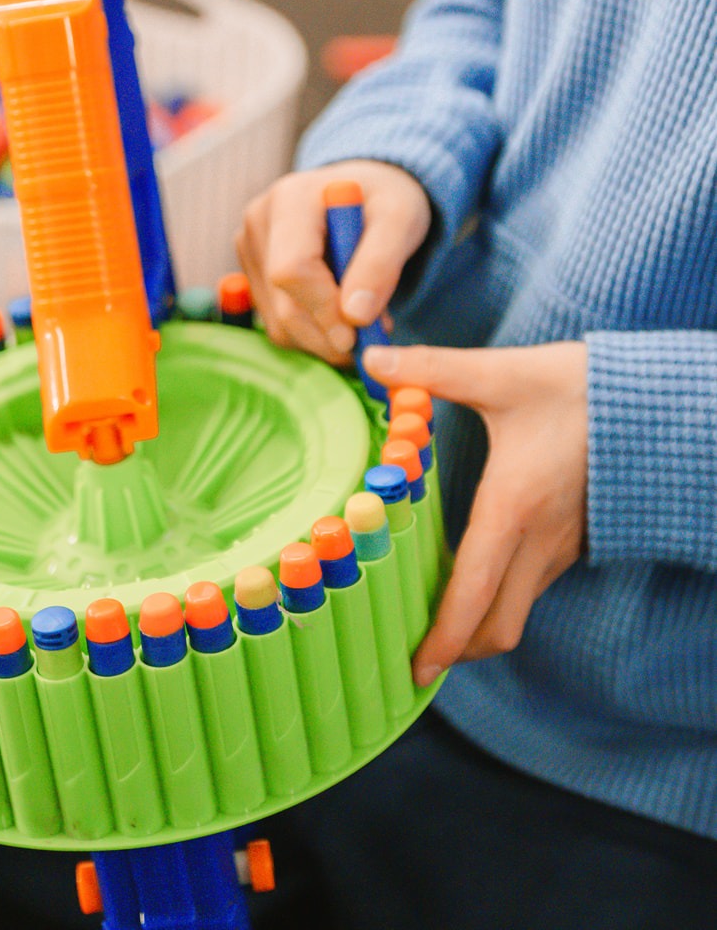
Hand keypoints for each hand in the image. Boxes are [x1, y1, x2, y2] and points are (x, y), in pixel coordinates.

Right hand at [235, 161, 431, 363]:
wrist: (362, 195)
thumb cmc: (384, 201)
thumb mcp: (400, 219)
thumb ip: (380, 263)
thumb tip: (355, 316)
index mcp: (291, 199)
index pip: (292, 268)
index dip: (323, 308)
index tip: (358, 334)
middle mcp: (259, 222)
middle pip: (282, 301)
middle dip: (328, 333)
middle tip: (372, 339)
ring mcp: (250, 249)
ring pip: (278, 321)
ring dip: (323, 338)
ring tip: (363, 320)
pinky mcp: (252, 274)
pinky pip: (277, 323)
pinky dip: (312, 334)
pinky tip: (340, 317)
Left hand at [363, 339, 588, 685]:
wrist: (655, 399)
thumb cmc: (578, 387)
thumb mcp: (501, 374)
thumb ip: (433, 369)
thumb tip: (374, 361)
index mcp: (513, 509)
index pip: (473, 594)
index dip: (443, 638)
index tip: (416, 667)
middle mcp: (540, 539)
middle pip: (498, 624)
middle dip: (459, 648)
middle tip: (417, 651)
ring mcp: (562, 543)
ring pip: (518, 606)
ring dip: (479, 621)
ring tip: (434, 613)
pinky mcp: (574, 536)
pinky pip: (533, 583)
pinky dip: (501, 595)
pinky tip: (473, 571)